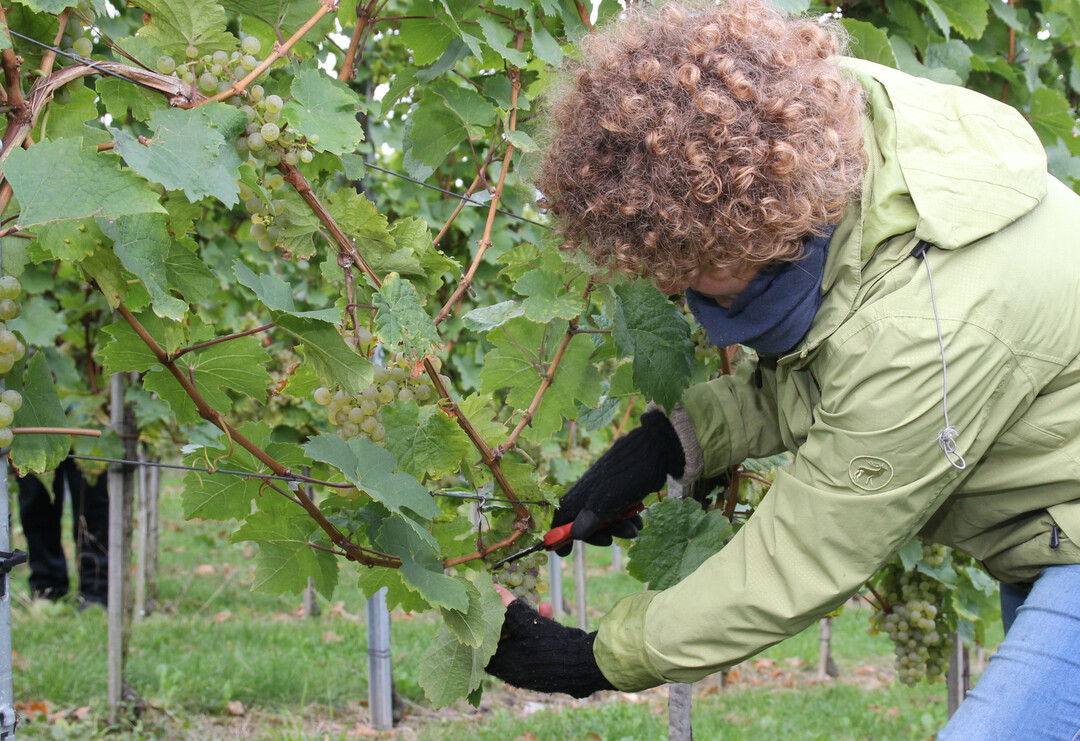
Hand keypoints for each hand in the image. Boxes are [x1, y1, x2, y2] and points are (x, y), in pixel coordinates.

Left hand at [486, 586, 614, 697]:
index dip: (483, 627)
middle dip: (507, 619)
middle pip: (503, 641)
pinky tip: (547, 608)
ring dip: (525, 619)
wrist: (585, 663)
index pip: (483, 647)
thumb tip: (494, 589)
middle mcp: (513, 670)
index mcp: (504, 665)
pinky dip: (539, 627)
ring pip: (521, 640)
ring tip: (531, 601)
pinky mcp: (545, 663)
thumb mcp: (526, 622)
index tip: (485, 610)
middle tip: (508, 602)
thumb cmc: (549, 646)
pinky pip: (536, 644)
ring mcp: (529, 668)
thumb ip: (509, 606)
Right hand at [550, 410, 683, 554]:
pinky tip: (640, 519)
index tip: (563, 553)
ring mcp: (608, 493)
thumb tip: (574, 534)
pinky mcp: (623, 492)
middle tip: (610, 541)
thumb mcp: (611, 498)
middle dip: (599, 534)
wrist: (657, 449)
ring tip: (635, 529)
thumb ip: (592, 517)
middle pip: (585, 523)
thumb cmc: (631, 472)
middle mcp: (592, 494)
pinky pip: (621, 513)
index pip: (562, 515)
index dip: (559, 535)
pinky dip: (629, 520)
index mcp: (582, 493)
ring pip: (607, 520)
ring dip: (619, 529)